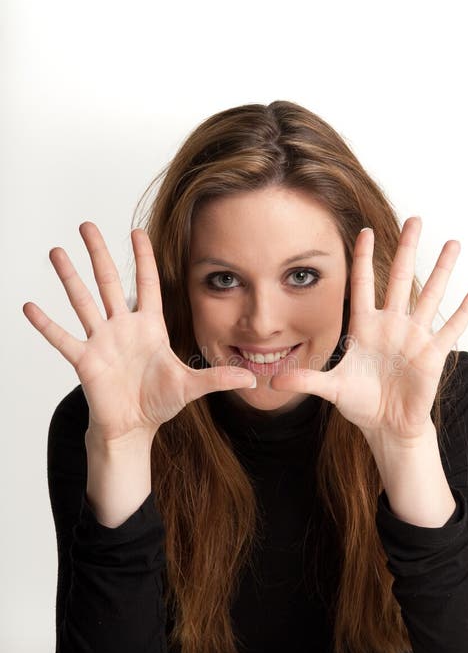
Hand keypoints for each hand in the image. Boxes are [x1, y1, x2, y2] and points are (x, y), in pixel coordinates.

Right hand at [22, 222, 256, 441]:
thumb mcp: (192, 386)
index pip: (148, 284)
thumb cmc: (158, 402)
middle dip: (99, 253)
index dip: (144, 258)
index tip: (137, 231)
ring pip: (83, 301)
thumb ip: (219, 378)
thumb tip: (252, 380)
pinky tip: (30, 306)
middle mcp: (123, 327)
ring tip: (55, 251)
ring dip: (69, 277)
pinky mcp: (85, 361)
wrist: (134, 427)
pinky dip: (46, 324)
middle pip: (109, 282)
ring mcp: (102, 341)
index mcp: (149, 327)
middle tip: (87, 224)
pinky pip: (62, 339)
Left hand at [270, 217, 467, 443]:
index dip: (365, 258)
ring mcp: (414, 337)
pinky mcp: (432, 355)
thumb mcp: (331, 388)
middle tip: (415, 218)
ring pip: (430, 296)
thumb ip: (306, 380)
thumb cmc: (361, 403)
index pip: (364, 284)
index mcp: (366, 326)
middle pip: (401, 278)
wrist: (387, 426)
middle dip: (408, 249)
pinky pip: (450, 329)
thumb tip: (273, 380)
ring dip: (442, 270)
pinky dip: (463, 311)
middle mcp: (392, 325)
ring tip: (453, 243)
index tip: (365, 230)